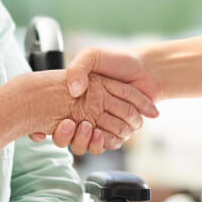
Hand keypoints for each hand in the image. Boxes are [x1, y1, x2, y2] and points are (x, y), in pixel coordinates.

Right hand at [43, 47, 161, 154]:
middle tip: (84, 125)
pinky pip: (109, 144)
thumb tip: (74, 90)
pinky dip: (110, 141)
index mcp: (73, 100)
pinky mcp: (116, 131)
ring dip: (92, 142)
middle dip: (76, 137)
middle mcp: (84, 114)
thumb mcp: (92, 56)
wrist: (145, 70)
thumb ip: (78, 68)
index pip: (56, 123)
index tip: (67, 123)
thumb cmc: (117, 61)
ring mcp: (100, 124)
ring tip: (97, 131)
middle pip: (71, 139)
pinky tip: (113, 131)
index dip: (59, 130)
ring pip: (88, 145)